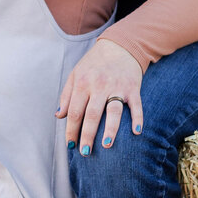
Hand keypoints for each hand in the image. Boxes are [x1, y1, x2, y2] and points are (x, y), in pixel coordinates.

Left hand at [57, 38, 142, 154]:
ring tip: (106, 145)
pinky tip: (137, 132)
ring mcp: (117, 87)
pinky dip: (138, 118)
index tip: (70, 145)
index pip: (74, 111)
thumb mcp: (75, 74)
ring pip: (113, 111)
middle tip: (85, 152)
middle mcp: (99, 85)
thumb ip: (66, 95)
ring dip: (111, 129)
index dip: (71, 130)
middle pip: (92, 115)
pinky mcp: (133, 88)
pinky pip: (136, 105)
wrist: (120, 46)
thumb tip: (59, 116)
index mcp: (83, 83)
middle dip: (87, 135)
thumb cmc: (94, 63)